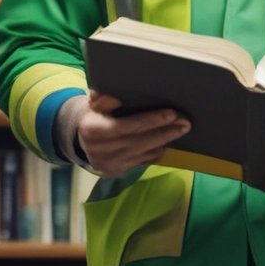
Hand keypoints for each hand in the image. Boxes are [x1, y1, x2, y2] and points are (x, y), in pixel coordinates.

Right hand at [73, 91, 190, 177]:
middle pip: (139, 140)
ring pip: (143, 152)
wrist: (79, 141)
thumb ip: (104, 98)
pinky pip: (141, 162)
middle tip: (184, 123)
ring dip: (164, 141)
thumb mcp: (93, 103)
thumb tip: (116, 94)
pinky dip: (155, 152)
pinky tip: (166, 142)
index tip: (171, 113)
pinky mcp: (116, 171)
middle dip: (165, 131)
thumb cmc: (93, 116)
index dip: (151, 120)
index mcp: (93, 129)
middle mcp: (100, 150)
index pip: (128, 126)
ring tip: (180, 130)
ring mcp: (108, 163)